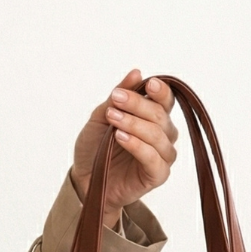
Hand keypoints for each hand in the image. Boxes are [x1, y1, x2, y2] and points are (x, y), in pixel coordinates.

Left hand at [69, 71, 177, 228]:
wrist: (84, 179)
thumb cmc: (96, 147)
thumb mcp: (102, 116)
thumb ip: (120, 96)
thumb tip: (136, 72)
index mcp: (154, 118)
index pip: (166, 100)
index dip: (160, 91)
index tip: (147, 84)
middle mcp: (163, 135)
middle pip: (160, 115)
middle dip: (137, 105)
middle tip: (116, 100)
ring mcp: (162, 156)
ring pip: (158, 135)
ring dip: (134, 124)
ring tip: (113, 120)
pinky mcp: (157, 175)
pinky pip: (153, 159)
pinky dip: (138, 146)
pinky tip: (121, 137)